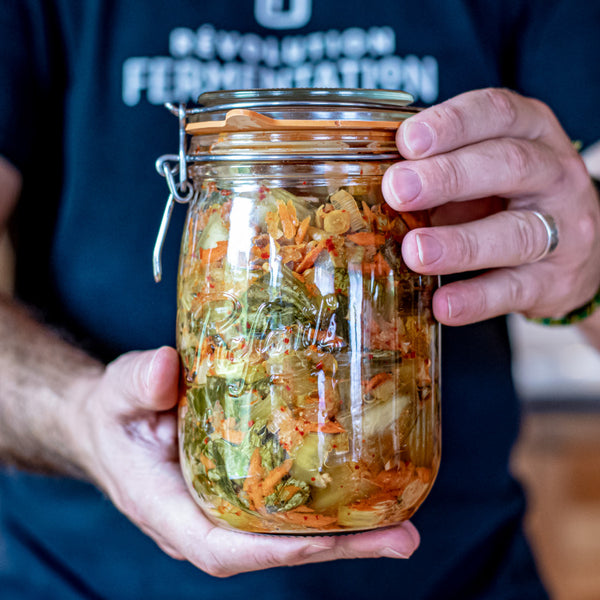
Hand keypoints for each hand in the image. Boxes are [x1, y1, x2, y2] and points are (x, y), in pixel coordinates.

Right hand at [74, 346, 419, 577]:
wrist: (111, 422)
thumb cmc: (115, 412)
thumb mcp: (119, 393)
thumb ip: (138, 382)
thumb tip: (166, 366)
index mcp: (168, 508)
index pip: (225, 549)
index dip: (278, 552)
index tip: (331, 542)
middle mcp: (203, 520)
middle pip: (274, 551)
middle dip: (337, 548)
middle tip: (401, 536)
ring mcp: (223, 510)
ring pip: (287, 536)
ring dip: (345, 533)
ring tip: (402, 518)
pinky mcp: (239, 491)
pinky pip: (284, 510)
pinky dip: (324, 507)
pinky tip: (364, 490)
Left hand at [382, 88, 599, 324]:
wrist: (576, 253)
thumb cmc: (510, 200)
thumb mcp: (483, 170)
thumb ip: (440, 167)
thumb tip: (371, 178)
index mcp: (531, 133)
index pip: (498, 113)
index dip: (452, 124)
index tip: (407, 140)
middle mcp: (554, 175)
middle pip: (509, 165)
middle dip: (449, 176)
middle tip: (398, 190)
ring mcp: (563, 230)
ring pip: (516, 233)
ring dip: (461, 244)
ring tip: (416, 253)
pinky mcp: (554, 281)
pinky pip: (514, 290)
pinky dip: (476, 299)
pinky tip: (442, 305)